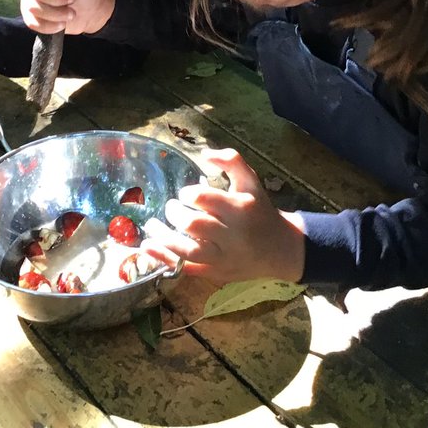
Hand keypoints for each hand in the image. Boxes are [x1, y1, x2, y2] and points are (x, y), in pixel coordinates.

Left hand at [142, 148, 305, 282]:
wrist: (279, 249)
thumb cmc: (260, 210)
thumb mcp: (251, 181)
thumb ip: (232, 160)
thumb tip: (204, 153)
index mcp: (241, 208)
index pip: (204, 199)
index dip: (188, 194)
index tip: (186, 194)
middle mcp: (233, 235)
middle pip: (194, 225)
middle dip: (175, 214)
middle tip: (171, 208)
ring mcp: (224, 258)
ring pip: (189, 251)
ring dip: (164, 238)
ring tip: (151, 227)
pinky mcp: (216, 273)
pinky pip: (187, 269)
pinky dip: (164, 259)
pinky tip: (148, 247)